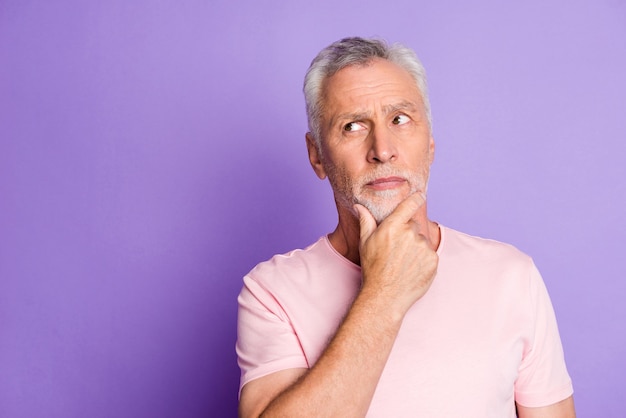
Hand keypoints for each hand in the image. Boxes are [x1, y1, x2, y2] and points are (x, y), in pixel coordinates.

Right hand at [354, 193, 438, 317]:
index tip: (421, 195)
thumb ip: (366, 221)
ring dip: (416, 248)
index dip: (416, 198)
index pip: (409, 205)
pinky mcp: (433, 260)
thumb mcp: (366, 243)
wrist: (385, 296)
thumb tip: (359, 206)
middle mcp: (410, 234)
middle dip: (408, 234)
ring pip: (422, 241)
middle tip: (397, 250)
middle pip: (414, 226)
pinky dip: (424, 260)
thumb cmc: (372, 268)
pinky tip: (412, 269)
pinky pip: (430, 254)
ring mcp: (423, 248)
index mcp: (392, 227)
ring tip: (403, 262)